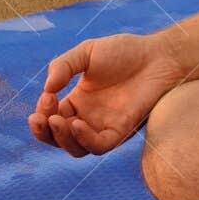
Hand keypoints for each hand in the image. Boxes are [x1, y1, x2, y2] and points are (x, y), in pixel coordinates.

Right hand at [28, 32, 185, 156]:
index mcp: (79, 101)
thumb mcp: (86, 52)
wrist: (158, 55)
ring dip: (61, 139)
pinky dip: (85, 140)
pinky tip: (76, 124)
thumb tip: (47, 89)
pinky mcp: (121, 130)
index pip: (51, 117)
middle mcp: (89, 118)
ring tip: (57, 120)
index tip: (47, 97)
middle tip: (41, 117)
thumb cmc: (125, 51)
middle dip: (44, 132)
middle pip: (59, 138)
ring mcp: (105, 126)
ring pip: (76, 148)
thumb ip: (63, 66)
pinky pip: (100, 146)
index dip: (42, 113)